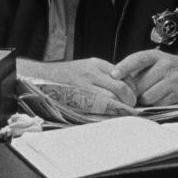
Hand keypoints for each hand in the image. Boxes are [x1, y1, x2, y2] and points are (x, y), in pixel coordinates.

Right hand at [16, 57, 137, 106]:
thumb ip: (105, 73)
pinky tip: (110, 114)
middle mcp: (91, 73)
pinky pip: (98, 108)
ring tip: (122, 111)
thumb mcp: (87, 66)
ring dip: (120, 107)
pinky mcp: (77, 100)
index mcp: (95, 64)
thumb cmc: (67, 74)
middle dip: (129, 98)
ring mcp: (83, 87)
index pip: (122, 75)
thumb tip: (126, 85)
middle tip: (132, 105)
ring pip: (111, 99)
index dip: (131, 87)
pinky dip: (107, 112)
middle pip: (119, 87)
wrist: (44, 78)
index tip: (134, 94)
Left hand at [111, 50, 177, 105]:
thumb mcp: (155, 61)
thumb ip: (137, 69)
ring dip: (144, 100)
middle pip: (139, 84)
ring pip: (147, 97)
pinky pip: (158, 104)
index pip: (138, 59)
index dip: (124, 67)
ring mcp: (173, 80)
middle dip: (133, 91)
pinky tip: (158, 99)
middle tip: (134, 92)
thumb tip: (116, 81)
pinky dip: (155, 104)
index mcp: (156, 56)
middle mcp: (166, 66)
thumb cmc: (169, 68)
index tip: (113, 75)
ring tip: (148, 95)